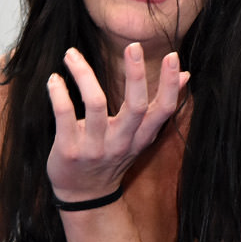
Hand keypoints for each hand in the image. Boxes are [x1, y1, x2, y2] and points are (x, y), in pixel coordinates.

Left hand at [46, 43, 187, 202]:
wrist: (84, 194)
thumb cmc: (112, 156)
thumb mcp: (140, 135)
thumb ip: (159, 105)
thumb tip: (185, 74)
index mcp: (140, 137)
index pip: (163, 110)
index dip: (169, 84)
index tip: (172, 56)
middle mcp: (121, 143)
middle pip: (136, 107)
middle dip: (136, 75)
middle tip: (133, 47)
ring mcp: (95, 148)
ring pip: (96, 105)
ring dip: (84, 75)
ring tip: (71, 54)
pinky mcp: (69, 150)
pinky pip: (64, 116)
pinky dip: (59, 93)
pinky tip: (55, 79)